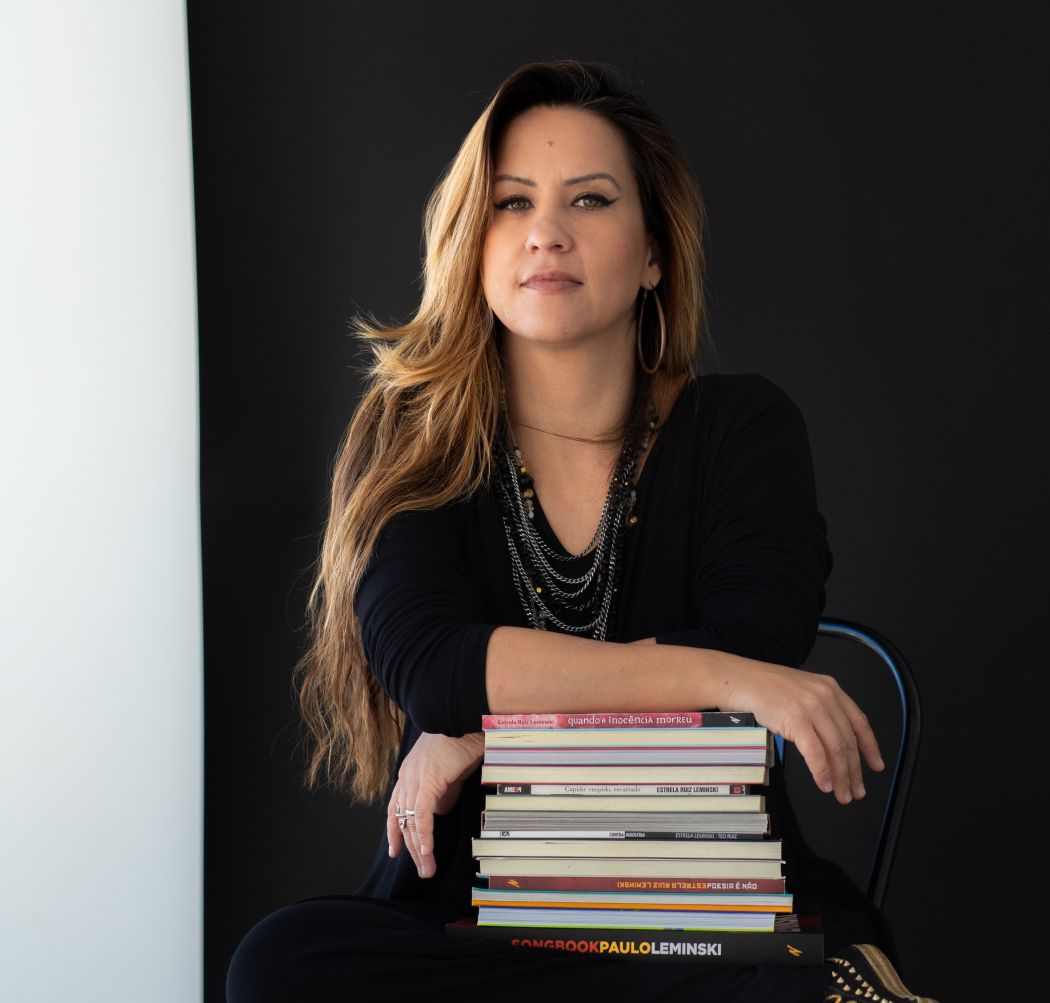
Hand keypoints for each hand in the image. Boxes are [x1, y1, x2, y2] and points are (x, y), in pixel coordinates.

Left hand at [387, 731, 483, 878]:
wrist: (464, 718)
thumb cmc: (462, 739)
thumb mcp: (450, 770)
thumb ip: (443, 789)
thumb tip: (440, 810)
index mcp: (409, 772)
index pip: (396, 808)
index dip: (394, 831)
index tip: (396, 851)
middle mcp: (407, 777)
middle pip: (401, 820)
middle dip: (410, 848)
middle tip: (422, 869)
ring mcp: (415, 779)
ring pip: (410, 822)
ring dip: (419, 850)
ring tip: (427, 869)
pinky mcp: (428, 782)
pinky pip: (422, 816)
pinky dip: (424, 836)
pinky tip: (428, 851)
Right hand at [724, 655, 884, 803]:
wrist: (740, 679)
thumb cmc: (764, 688)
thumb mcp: (802, 691)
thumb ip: (821, 709)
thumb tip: (834, 739)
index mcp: (830, 688)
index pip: (859, 722)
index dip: (871, 747)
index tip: (876, 765)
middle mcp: (825, 696)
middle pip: (848, 740)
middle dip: (854, 771)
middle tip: (856, 790)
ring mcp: (811, 707)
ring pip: (835, 749)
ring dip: (841, 777)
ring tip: (842, 793)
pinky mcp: (795, 719)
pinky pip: (815, 752)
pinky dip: (822, 772)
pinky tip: (824, 784)